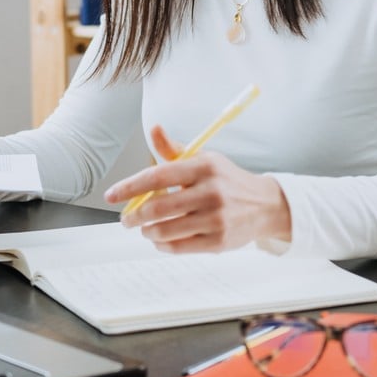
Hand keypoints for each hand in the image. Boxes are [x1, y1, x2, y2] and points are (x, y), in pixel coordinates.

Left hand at [102, 124, 291, 252]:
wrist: (265, 205)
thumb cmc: (227, 180)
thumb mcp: (204, 158)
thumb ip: (174, 149)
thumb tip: (153, 129)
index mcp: (204, 167)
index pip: (157, 177)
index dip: (129, 187)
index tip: (111, 196)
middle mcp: (211, 192)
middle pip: (157, 208)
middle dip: (134, 216)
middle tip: (126, 219)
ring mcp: (216, 219)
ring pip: (165, 231)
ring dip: (147, 232)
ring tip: (145, 228)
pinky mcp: (219, 241)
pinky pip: (178, 247)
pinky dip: (162, 245)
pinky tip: (160, 240)